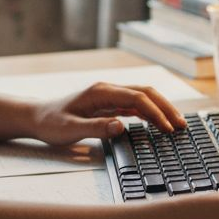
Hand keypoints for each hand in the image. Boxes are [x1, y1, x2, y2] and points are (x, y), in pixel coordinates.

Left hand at [29, 82, 186, 144]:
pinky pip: (135, 106)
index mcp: (100, 92)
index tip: (167, 128)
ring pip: (143, 98)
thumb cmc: (50, 123)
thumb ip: (96, 128)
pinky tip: (159, 123)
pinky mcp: (109, 104)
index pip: (136, 98)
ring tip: (176, 125)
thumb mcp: (70, 129)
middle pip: (146, 93)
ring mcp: (110, 96)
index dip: (155, 112)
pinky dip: (150, 113)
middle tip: (182, 125)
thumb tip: (121, 126)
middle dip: (166, 107)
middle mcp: (108, 90)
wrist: (36, 117)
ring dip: (161, 109)